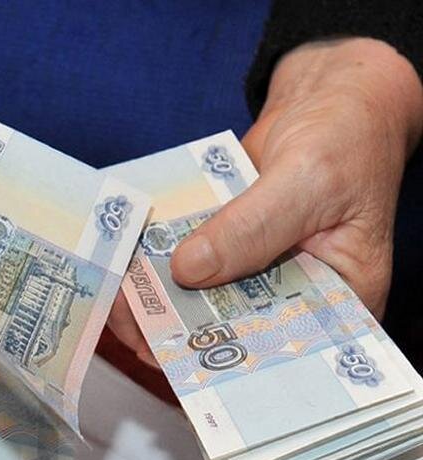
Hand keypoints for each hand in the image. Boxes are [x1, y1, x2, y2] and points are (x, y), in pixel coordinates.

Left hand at [108, 37, 422, 364]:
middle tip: (128, 323)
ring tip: (117, 296)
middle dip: (180, 329)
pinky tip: (128, 263)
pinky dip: (163, 259)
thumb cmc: (347, 134)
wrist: (331, 93)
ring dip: (160, 296)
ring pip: (205, 296)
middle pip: (235, 328)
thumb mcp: (307, 180)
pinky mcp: (231, 241)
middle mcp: (297, 294)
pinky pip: (193, 258)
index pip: (283, 348)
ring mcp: (259, 269)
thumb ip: (252, 227)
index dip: (228, 361)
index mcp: (340, 299)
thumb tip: (189, 271)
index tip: (173, 357)